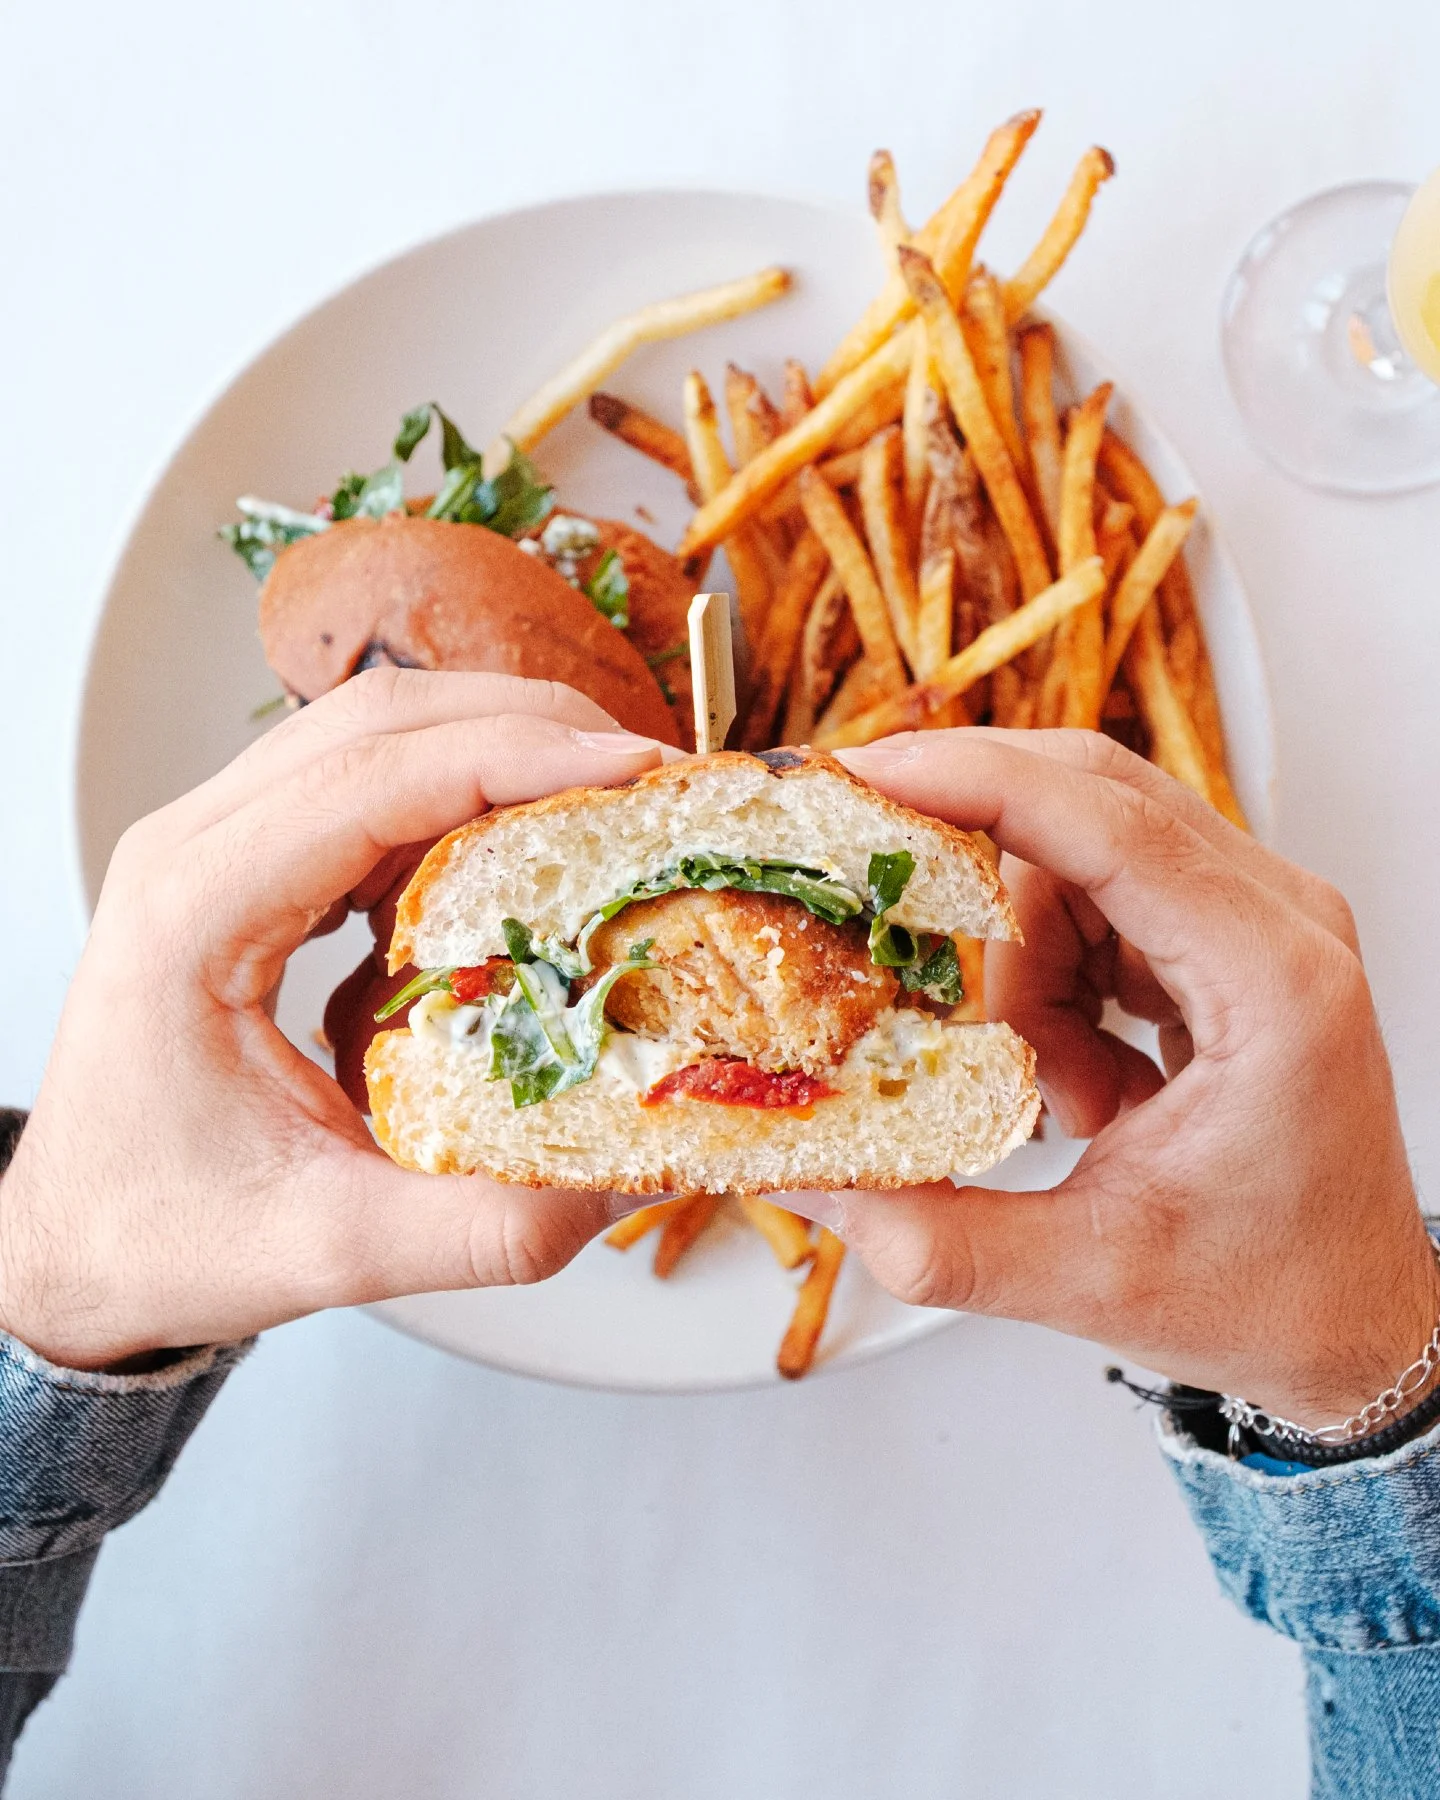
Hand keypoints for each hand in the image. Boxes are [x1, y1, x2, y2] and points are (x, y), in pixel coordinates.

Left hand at [0, 670, 664, 1369]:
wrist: (73, 1248)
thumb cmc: (160, 1235)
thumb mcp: (328, 1250)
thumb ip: (484, 1226)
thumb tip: (628, 1175)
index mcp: (194, 913)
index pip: (372, 782)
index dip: (518, 758)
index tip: (634, 769)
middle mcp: (193, 850)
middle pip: (378, 719)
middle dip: (527, 724)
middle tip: (649, 773)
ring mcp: (214, 846)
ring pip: (371, 733)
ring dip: (496, 743)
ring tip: (607, 795)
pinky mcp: (245, 867)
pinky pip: (362, 786)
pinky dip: (457, 791)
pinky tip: (523, 846)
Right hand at [829, 729, 1436, 1428]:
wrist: (1357, 1318)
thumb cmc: (1273, 1295)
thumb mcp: (1091, 1280)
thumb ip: (936, 1239)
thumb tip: (810, 1179)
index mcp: (1270, 985)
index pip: (1110, 826)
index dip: (978, 781)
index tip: (866, 773)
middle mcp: (1279, 921)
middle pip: (1090, 799)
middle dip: (973, 846)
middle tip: (879, 893)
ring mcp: (1259, 919)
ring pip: (1080, 853)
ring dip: (1025, 958)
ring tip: (1058, 1091)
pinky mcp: (1230, 937)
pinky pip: (1100, 896)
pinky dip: (1053, 974)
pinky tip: (1081, 1078)